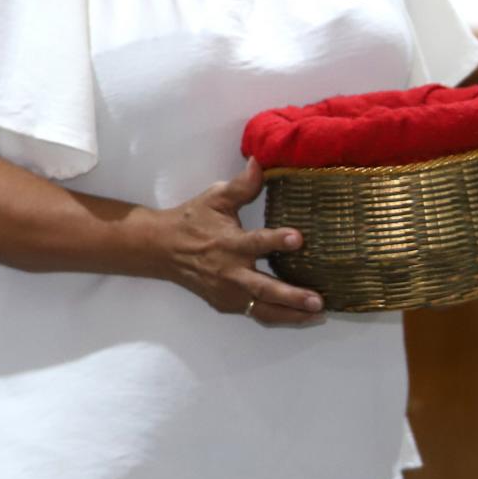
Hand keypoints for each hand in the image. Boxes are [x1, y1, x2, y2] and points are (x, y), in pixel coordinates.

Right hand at [157, 159, 321, 325]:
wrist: (161, 249)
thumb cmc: (192, 220)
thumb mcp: (214, 199)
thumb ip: (241, 185)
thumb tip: (260, 162)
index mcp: (229, 243)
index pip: (256, 242)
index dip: (277, 240)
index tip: (299, 238)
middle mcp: (230, 271)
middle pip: (264, 288)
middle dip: (291, 296)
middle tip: (317, 301)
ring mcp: (227, 292)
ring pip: (262, 309)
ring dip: (290, 314)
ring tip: (315, 315)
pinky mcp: (225, 304)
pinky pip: (254, 313)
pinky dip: (277, 316)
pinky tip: (298, 315)